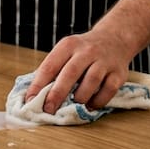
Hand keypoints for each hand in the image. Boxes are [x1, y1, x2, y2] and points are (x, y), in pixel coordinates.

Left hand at [23, 0, 149, 113]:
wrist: (114, 39)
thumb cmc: (83, 51)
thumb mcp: (66, 51)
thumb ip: (53, 70)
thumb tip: (34, 95)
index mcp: (68, 45)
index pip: (50, 65)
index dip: (38, 84)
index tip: (30, 100)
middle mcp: (86, 51)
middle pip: (70, 74)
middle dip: (57, 94)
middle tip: (48, 109)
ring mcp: (104, 61)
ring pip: (90, 82)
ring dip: (79, 97)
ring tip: (73, 105)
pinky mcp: (118, 72)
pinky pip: (108, 90)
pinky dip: (98, 101)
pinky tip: (90, 105)